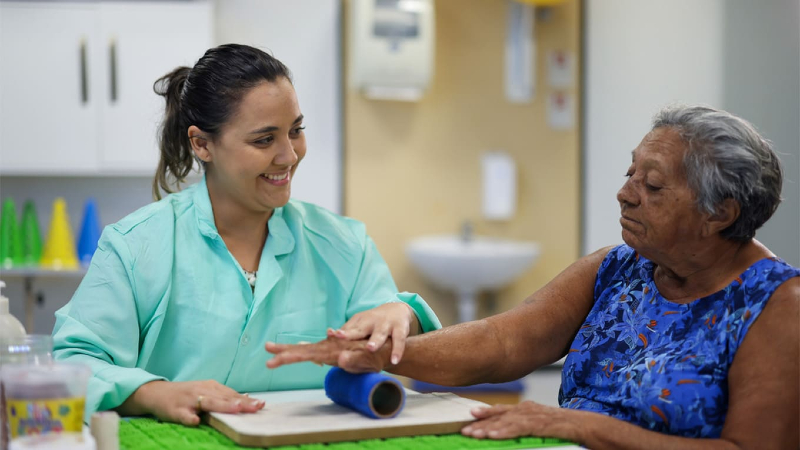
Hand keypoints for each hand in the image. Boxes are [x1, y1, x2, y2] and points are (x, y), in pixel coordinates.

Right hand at [120, 380, 264, 425]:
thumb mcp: (206, 391)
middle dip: (242, 403)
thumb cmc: (186, 394)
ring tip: (236, 409)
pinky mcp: (176, 410)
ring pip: (209, 403)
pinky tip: (196, 422)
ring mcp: (189, 400)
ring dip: (223, 406)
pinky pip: (184, 415)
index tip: (262, 404)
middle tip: (257, 407)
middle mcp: (203, 391)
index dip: (247, 400)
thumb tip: (246, 399)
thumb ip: (223, 397)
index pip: (232, 394)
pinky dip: (190, 418)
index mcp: (211, 387)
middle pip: (225, 398)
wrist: (156, 393)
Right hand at [266, 336, 388, 372]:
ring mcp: (328, 348)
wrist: (383, 347)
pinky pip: (310, 351)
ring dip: (287, 349)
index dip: (288, 357)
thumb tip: (340, 359)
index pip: (305, 354)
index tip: (273, 360)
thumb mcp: (366, 361)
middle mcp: (327, 347)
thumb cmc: (374, 357)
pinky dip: (298, 351)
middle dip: (283, 351)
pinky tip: (289, 351)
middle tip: (265, 349)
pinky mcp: (330, 351)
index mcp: (331, 351)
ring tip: (269, 347)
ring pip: (303, 349)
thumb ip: (354, 361)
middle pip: (301, 349)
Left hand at [327, 302, 418, 363]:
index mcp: (359, 322)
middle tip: (342, 337)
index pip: (347, 329)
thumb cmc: (373, 322)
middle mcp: (371, 322)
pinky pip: (399, 340)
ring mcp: (385, 325)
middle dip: (351, 334)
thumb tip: (328, 337)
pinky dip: (397, 350)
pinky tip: (394, 360)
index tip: (331, 334)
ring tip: (370, 348)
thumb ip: (347, 332)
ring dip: (375, 340)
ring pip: (380, 333)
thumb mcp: (360, 324)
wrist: (396, 309)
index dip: (340, 332)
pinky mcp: (399, 328)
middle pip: (360, 329)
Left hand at [461, 401, 580, 440]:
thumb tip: (509, 430)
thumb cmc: (565, 427)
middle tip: (464, 428)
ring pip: (506, 421)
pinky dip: (505, 431)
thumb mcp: (541, 424)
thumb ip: (526, 425)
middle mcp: (528, 409)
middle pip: (500, 415)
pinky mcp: (541, 425)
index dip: (486, 413)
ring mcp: (534, 416)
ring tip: (473, 434)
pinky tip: (493, 435)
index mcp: (527, 408)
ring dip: (488, 428)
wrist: (587, 425)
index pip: (502, 410)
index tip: (470, 415)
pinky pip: (519, 428)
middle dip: (481, 422)